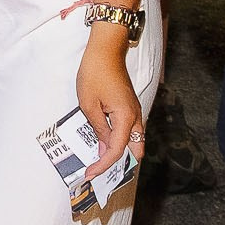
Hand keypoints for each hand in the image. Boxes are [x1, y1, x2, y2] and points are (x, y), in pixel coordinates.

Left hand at [77, 38, 142, 177]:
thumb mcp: (89, 105)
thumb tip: (104, 149)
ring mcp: (134, 112)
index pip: (118, 150)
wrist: (106, 50)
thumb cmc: (95, 74)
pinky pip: (129, 131)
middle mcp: (135, 118)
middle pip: (134, 150)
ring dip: (119, 153)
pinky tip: (104, 143)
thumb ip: (98, 129)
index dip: (103, 165)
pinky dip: (119, 141)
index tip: (89, 173)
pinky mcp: (129, 107)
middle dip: (118, 164)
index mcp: (126, 118)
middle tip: (98, 171)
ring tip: (99, 161)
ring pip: (133, 141)